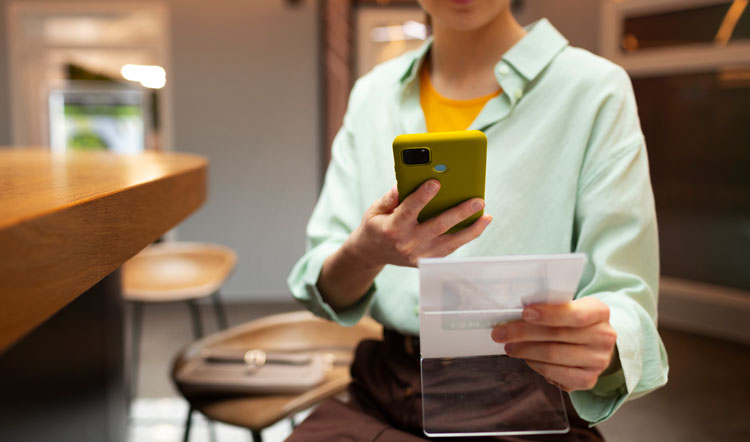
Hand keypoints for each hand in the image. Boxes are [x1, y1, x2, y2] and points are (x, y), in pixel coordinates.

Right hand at [344, 180, 491, 267]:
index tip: (436, 182)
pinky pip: (450, 249)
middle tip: (478, 200)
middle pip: (438, 226)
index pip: (409, 210)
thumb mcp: (375, 209)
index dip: (422, 196)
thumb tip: (406, 183)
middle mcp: (407, 244)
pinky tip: (477, 226)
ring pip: (450, 242)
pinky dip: (465, 237)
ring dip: (471, 229)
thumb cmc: (376, 225)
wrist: (372, 253)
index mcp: (392, 228)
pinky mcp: (427, 261)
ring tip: (486, 216)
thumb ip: (391, 197)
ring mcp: (419, 255)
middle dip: (460, 212)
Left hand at [491, 297, 616, 391]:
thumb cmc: (573, 321)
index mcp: (600, 312)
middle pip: (558, 336)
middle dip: (523, 333)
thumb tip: (514, 313)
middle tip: (500, 333)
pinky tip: (527, 358)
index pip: (575, 314)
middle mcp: (604, 337)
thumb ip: (549, 307)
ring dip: (525, 351)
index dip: (548, 314)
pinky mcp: (589, 380)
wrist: (594, 343)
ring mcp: (598, 361)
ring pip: (554, 356)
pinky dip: (537, 366)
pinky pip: (556, 374)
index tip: (524, 313)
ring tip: (509, 346)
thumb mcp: (569, 306)